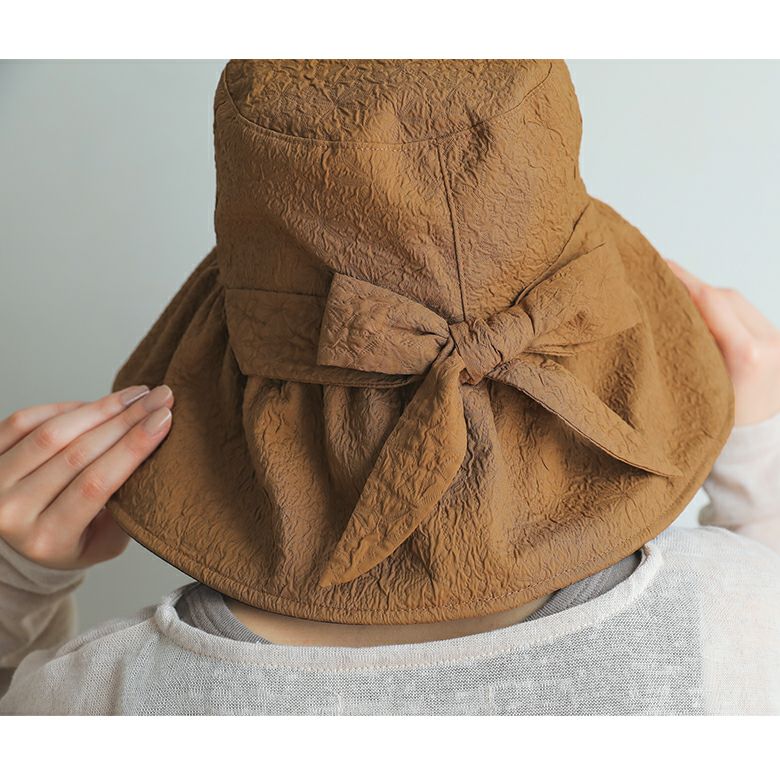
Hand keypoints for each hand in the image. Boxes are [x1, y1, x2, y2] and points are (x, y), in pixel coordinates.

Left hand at [0, 384, 173, 569]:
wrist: (20, 544)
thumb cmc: (70, 540)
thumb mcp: (104, 542)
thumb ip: (125, 511)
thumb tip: (151, 453)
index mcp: (48, 540)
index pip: (96, 484)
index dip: (132, 447)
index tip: (163, 420)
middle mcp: (11, 512)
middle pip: (77, 454)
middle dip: (127, 420)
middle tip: (160, 398)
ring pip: (53, 433)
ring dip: (102, 408)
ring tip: (137, 395)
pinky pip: (27, 420)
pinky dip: (67, 407)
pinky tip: (99, 404)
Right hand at [666, 259, 779, 425]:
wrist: (755, 445)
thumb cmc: (717, 425)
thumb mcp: (693, 386)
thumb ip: (682, 346)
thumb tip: (657, 309)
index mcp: (747, 355)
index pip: (711, 301)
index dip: (681, 279)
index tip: (655, 265)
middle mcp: (769, 342)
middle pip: (723, 296)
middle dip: (690, 286)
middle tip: (658, 277)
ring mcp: (777, 340)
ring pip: (734, 302)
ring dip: (704, 297)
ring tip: (676, 296)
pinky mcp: (778, 340)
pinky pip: (744, 314)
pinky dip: (719, 309)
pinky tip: (698, 310)